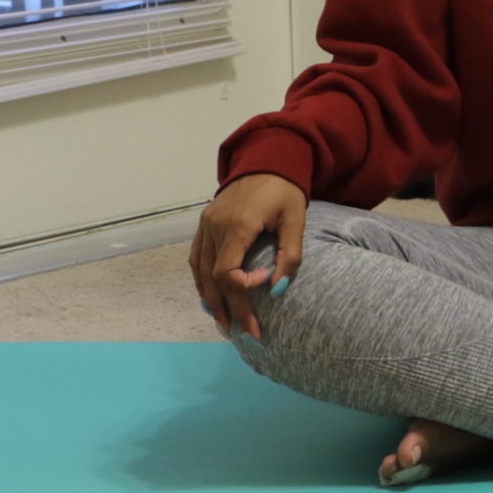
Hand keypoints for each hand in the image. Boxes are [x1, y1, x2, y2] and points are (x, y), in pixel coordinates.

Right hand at [189, 172, 307, 342]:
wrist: (267, 160)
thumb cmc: (284, 191)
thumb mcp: (295, 220)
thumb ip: (290, 256)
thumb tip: (277, 290)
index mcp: (237, 226)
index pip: (227, 272)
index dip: (242, 288)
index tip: (265, 285)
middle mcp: (215, 227)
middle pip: (212, 278)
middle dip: (229, 308)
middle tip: (246, 333)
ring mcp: (206, 225)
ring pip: (200, 271)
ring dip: (211, 300)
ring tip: (225, 323)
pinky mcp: (204, 223)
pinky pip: (196, 259)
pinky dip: (202, 281)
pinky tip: (210, 298)